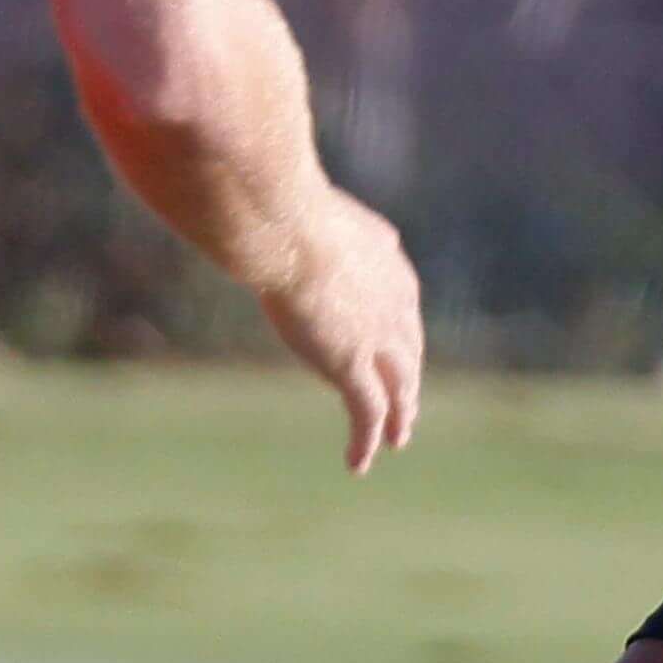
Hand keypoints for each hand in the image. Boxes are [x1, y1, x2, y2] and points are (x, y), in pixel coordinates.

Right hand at [255, 188, 425, 476]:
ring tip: (398, 438)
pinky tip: (359, 463)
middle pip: (408, 346)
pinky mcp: (355, 366)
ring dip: (399, 415)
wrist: (288, 226)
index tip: (395, 339)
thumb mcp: (293, 204)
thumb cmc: (277, 202)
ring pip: (400, 385)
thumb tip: (254, 199)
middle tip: (407, 399)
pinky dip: (367, 440)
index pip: (399, 297)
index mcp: (385, 256)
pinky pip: (368, 413)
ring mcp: (379, 334)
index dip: (398, 324)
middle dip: (407, 375)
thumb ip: (289, 213)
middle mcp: (395, 298)